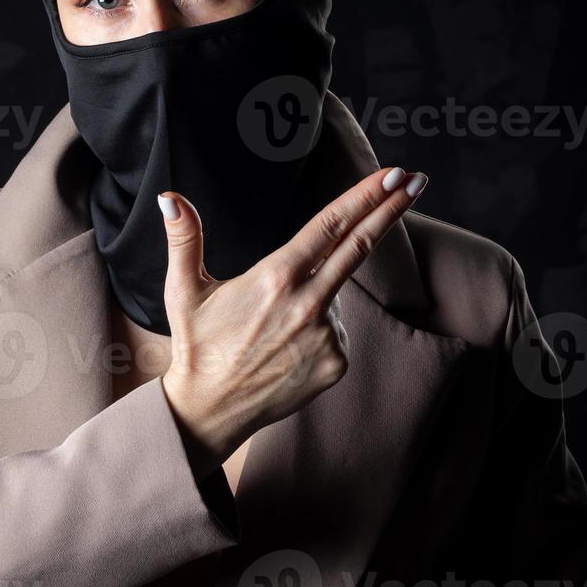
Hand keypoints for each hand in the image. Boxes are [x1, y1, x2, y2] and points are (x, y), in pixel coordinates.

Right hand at [159, 166, 426, 479]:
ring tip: (272, 325)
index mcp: (275, 278)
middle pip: (359, 246)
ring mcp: (326, 337)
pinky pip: (337, 329)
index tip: (394, 174)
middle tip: (417, 178)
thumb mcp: (183, 289)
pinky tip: (286, 344)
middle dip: (391, 208)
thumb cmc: (198, 344)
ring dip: (317, 293)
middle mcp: (307, 305)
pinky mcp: (336, 363)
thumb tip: (169, 197)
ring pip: (335, 294)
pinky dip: (320, 326)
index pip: (330, 226)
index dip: (365, 196)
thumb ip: (184, 239)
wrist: (210, 412)